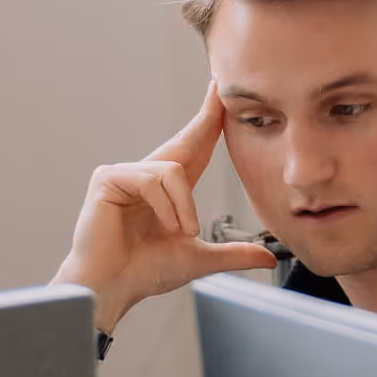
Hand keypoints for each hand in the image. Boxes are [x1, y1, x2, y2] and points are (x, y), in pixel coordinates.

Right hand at [56, 86, 285, 340]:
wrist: (112, 289)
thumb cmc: (144, 272)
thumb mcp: (199, 258)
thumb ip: (233, 253)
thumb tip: (268, 259)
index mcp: (167, 190)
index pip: (195, 149)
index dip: (210, 123)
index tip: (222, 97)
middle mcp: (146, 176)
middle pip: (184, 141)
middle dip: (206, 118)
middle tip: (219, 88)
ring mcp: (124, 174)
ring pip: (172, 171)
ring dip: (184, 206)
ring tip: (183, 233)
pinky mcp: (108, 179)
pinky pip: (152, 179)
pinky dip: (167, 205)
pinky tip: (166, 226)